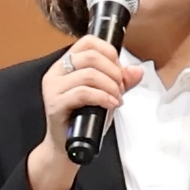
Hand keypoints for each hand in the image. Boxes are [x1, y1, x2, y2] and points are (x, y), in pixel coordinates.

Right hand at [25, 36, 142, 189]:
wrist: (66, 147)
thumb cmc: (83, 120)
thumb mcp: (105, 95)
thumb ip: (121, 81)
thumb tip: (137, 70)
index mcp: (65, 64)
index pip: (88, 42)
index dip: (109, 52)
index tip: (118, 70)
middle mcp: (56, 72)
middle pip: (91, 56)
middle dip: (114, 72)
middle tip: (120, 87)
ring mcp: (53, 88)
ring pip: (89, 74)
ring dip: (111, 86)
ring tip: (116, 98)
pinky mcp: (55, 104)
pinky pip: (83, 93)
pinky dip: (103, 97)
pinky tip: (111, 104)